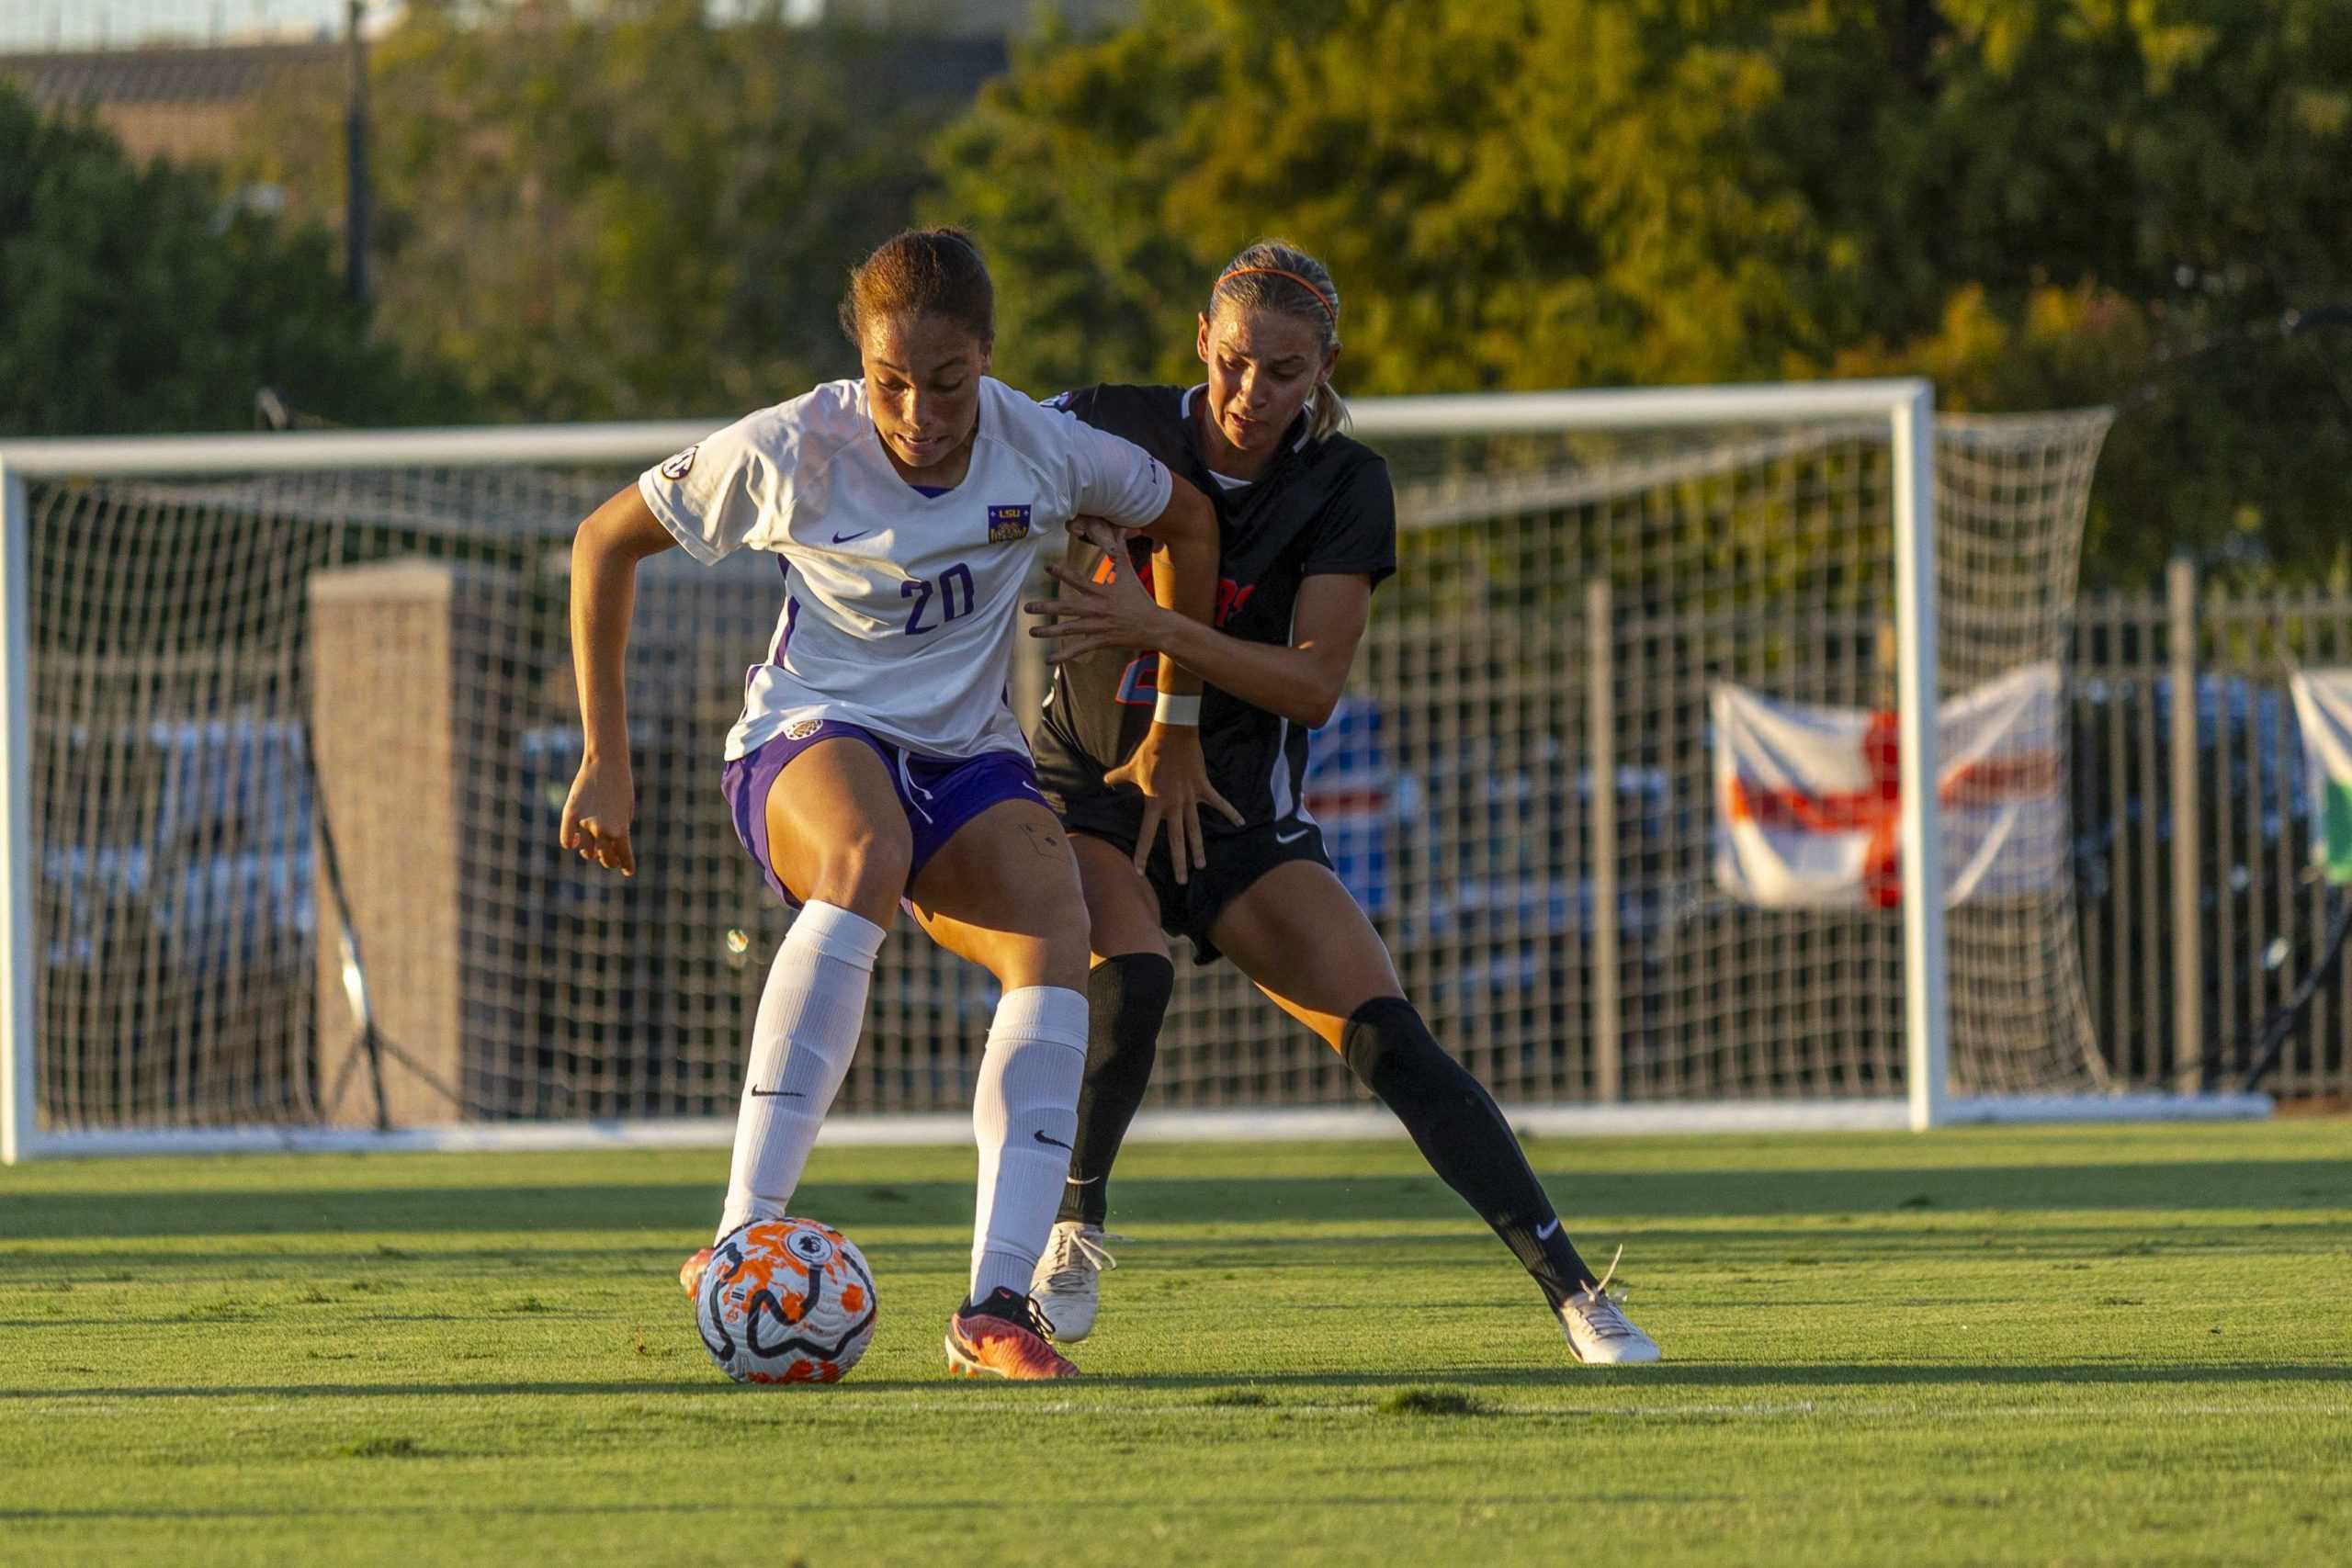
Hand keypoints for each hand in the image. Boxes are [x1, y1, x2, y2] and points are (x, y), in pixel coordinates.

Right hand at [560, 755, 636, 875]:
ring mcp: (585, 823)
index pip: (624, 857)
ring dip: (591, 853)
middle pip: (605, 858)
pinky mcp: (570, 814)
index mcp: (621, 830)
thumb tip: (608, 846)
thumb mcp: (627, 810)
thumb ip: (620, 830)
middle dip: (610, 861)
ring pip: (587, 852)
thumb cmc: (621, 785)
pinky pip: (566, 839)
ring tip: (591, 848)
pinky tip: (575, 842)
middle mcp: (603, 830)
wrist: (606, 762)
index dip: (626, 866)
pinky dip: (570, 843)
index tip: (627, 871)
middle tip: (610, 859)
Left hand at [1026, 518, 1167, 662]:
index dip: (1063, 574)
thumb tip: (1123, 529)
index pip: (1079, 581)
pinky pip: (1079, 649)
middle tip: (1027, 608)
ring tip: (1032, 632)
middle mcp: (1097, 610)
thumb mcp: (1130, 574)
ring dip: (1049, 631)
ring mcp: (1098, 627)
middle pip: (1067, 608)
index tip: (1047, 568)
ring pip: (1069, 630)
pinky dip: (1063, 656)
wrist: (1154, 626)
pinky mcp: (1100, 641)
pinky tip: (1049, 660)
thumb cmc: (1140, 599)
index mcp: (1102, 593)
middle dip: (1046, 607)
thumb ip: (1122, 552)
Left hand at [1104, 723, 1242, 884]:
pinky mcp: (1203, 787)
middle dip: (1178, 862)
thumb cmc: (1150, 753)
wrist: (1172, 734)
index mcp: (1154, 803)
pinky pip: (1218, 802)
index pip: (1146, 835)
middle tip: (1180, 881)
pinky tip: (1241, 822)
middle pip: (1176, 839)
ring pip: (1195, 829)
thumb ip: (1118, 778)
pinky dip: (1230, 812)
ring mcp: (1190, 797)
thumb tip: (1104, 780)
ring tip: (1201, 865)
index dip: (1142, 854)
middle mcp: (1173, 805)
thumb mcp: (1131, 768)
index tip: (1139, 871)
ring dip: (1198, 848)